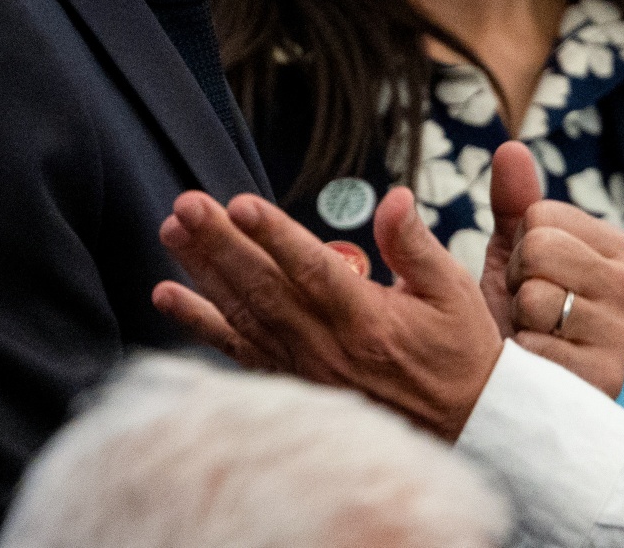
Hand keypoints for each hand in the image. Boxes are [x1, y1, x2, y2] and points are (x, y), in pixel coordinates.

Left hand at [152, 186, 500, 441]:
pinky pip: (236, 349)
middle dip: (221, 243)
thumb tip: (394, 198)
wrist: (458, 425)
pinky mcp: (292, 379)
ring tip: (172, 230)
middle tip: (186, 204)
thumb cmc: (457, 350)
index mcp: (368, 318)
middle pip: (263, 288)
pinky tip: (165, 294)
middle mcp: (327, 345)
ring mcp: (304, 366)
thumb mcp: (452, 291)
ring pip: (243, 312)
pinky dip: (198, 321)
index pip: (312, 270)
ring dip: (203, 270)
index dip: (274, 235)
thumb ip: (414, 244)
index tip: (240, 203)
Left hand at [479, 142, 623, 398]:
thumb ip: (515, 201)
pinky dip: (523, 356)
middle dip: (518, 280)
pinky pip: (536, 345)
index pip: (542, 216)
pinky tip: (538, 363)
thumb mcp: (515, 253)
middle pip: (540, 248)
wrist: (519, 389)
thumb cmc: (521, 315)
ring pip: (536, 297)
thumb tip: (511, 148)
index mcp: (619, 249)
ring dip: (519, 319)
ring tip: (536, 333)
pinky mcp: (607, 377)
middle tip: (529, 306)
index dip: (520, 247)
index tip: (532, 275)